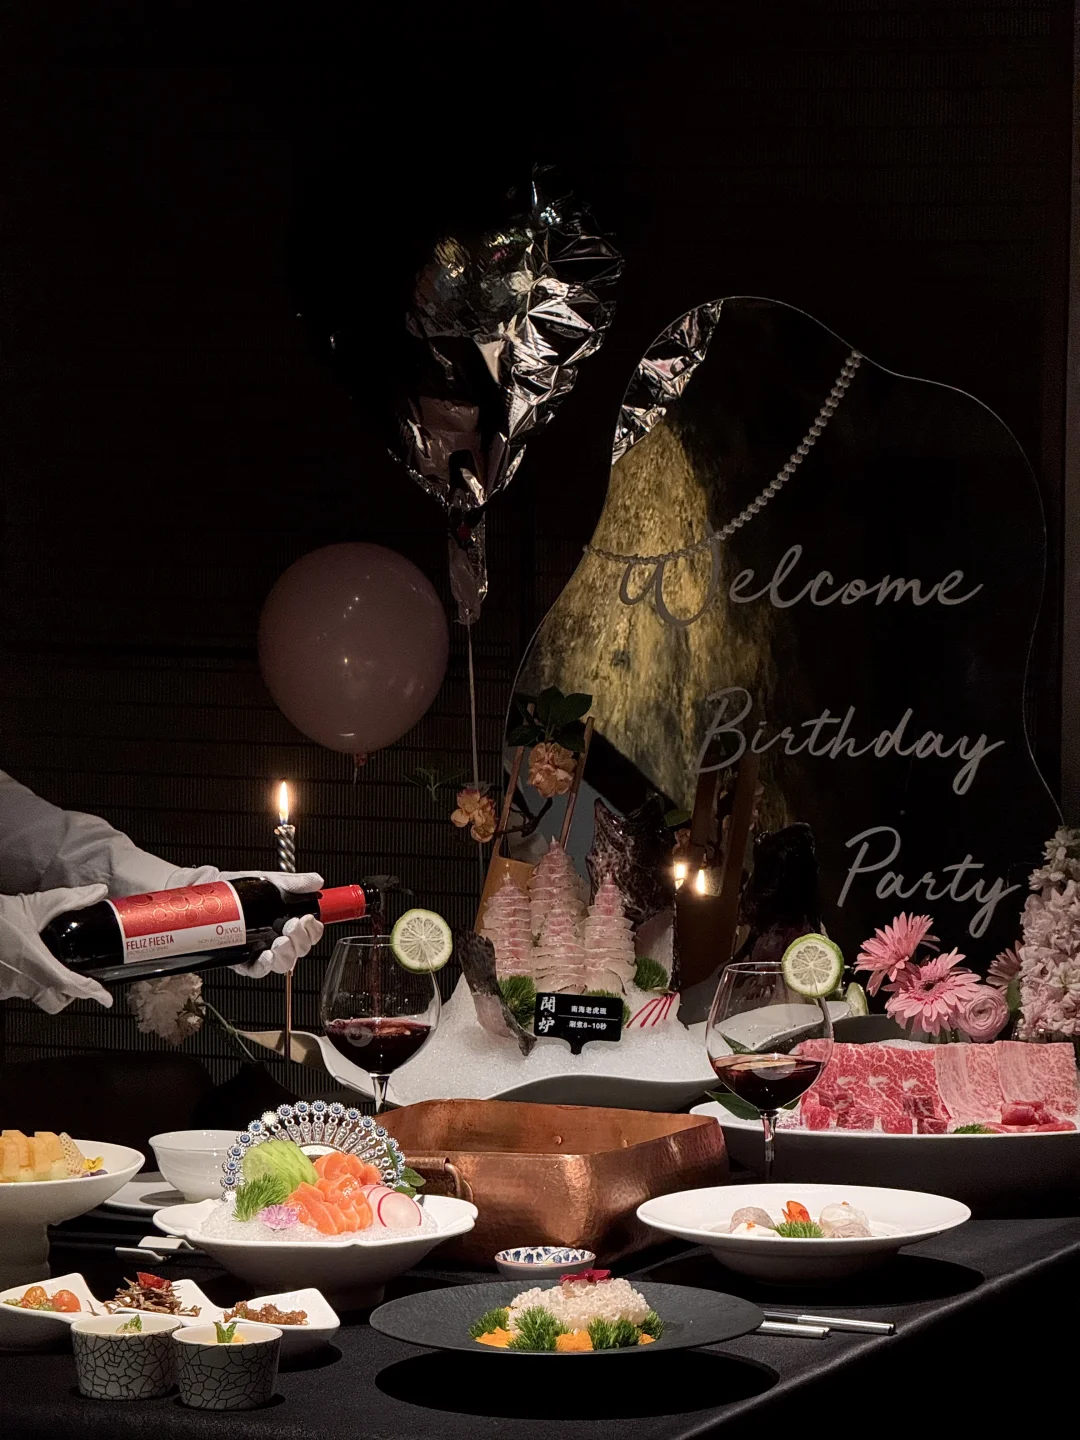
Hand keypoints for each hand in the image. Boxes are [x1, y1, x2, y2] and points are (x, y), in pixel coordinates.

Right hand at [0, 885, 111, 1012]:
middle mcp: (22, 982)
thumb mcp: (38, 905)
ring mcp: (7, 988)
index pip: (72, 986)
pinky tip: (25, 963)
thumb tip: (97, 892)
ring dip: (45, 984)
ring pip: (35, 995)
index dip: (93, 993)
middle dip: (69, 994)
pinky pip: (17, 990)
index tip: (105, 998)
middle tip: (76, 978)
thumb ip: (72, 900)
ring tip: (48, 962)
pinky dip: (26, 981)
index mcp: (37, 963)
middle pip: (55, 1000)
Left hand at [161, 868, 325, 979]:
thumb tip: (316, 880)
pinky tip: (267, 957)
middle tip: (293, 927)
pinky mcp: (237, 959)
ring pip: (281, 963)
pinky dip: (264, 966)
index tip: (308, 919)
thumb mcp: (262, 880)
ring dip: (286, 955)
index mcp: (281, 918)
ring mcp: (255, 948)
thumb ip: (290, 882)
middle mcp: (271, 936)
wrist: (194, 890)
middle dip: (301, 941)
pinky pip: (255, 970)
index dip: (313, 930)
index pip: (307, 931)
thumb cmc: (227, 887)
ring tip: (280, 942)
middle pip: (298, 949)